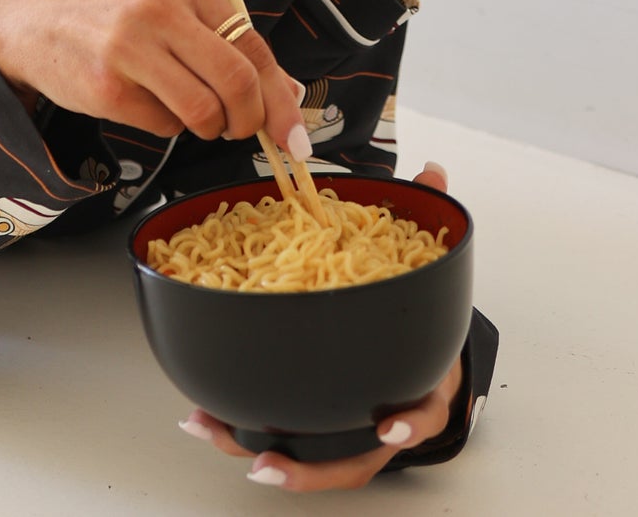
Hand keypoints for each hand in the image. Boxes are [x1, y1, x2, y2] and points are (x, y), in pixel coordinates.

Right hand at [0, 0, 306, 150]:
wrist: (29, 20)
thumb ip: (219, 37)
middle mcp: (159, 10)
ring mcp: (131, 49)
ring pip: (205, 112)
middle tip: (242, 131)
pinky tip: (146, 103)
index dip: (280, 97)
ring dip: (209, 127)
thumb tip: (286, 93)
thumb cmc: (106, 11)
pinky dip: (168, 126)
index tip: (294, 134)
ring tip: (192, 115)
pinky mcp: (108, 89)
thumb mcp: (164, 1)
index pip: (252, 45)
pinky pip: (164, 125)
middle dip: (251, 120)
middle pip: (237, 82)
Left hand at [178, 161, 464, 491]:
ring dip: (261, 455)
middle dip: (308, 466)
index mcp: (420, 378)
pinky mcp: (317, 422)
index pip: (423, 409)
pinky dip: (243, 430)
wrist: (422, 347)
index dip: (409, 421)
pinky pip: (285, 437)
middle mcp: (385, 416)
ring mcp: (350, 428)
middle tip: (265, 459)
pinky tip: (204, 416)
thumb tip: (433, 171)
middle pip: (354, 460)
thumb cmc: (416, 312)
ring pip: (312, 460)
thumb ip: (430, 220)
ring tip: (210, 432)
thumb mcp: (425, 268)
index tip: (387, 426)